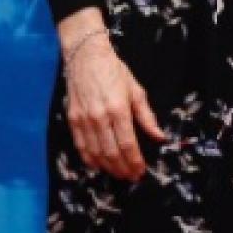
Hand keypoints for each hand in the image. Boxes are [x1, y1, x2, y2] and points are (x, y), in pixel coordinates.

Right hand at [60, 26, 165, 180]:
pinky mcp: (73, 119)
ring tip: (118, 174)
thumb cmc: (113, 70)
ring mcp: (84, 119)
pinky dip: (89, 159)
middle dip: (123, 168)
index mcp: (118, 109)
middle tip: (131, 176)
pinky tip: (98, 165)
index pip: (127, 144)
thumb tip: (159, 137)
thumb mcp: (136, 90)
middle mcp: (100, 117)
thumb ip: (147, 117)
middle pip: (111, 152)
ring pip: (95, 152)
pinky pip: (80, 145)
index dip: (135, 161)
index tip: (141, 171)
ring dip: (108, 167)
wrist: (85, 55)